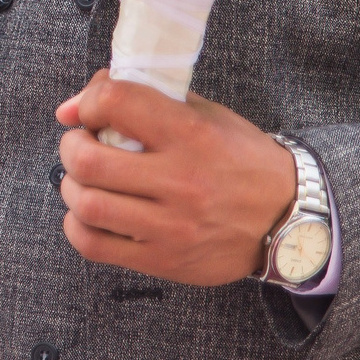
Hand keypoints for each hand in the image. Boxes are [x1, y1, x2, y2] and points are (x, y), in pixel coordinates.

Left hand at [52, 73, 296, 285]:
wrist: (288, 217)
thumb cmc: (240, 159)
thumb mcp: (206, 115)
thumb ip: (146, 100)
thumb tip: (74, 106)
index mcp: (192, 134)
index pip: (116, 102)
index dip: (88, 101)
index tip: (87, 111)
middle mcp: (181, 180)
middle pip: (89, 160)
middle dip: (71, 146)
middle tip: (80, 145)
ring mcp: (172, 226)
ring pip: (87, 204)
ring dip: (71, 186)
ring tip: (84, 180)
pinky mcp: (165, 260)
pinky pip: (94, 245)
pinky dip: (77, 225)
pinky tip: (90, 213)